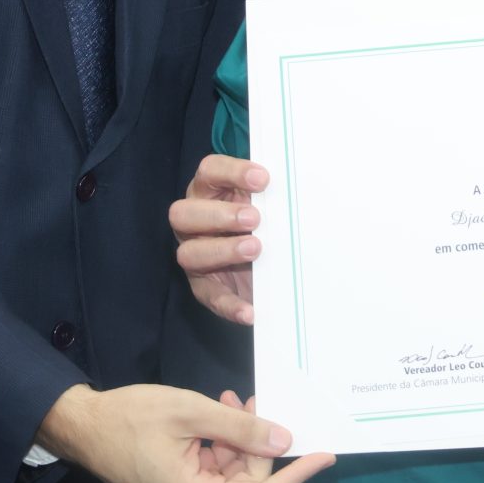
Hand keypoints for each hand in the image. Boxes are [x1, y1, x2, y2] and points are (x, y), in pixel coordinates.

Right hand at [35, 383, 331, 482]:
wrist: (83, 427)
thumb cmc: (131, 417)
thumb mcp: (191, 413)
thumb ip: (240, 428)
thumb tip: (283, 441)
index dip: (296, 475)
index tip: (326, 455)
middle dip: (256, 443)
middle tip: (248, 401)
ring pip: (231, 478)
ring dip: (237, 442)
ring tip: (227, 402)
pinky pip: (213, 477)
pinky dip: (220, 449)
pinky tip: (214, 419)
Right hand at [173, 154, 270, 323]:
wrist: (268, 263)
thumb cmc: (266, 221)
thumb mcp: (268, 205)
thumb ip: (273, 196)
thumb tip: (300, 185)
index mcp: (209, 191)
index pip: (209, 171)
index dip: (232, 172)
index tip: (263, 180)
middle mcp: (194, 221)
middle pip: (184, 213)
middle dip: (220, 215)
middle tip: (254, 219)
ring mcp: (195, 254)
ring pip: (189, 253)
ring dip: (222, 251)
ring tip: (255, 249)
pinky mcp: (204, 286)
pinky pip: (210, 297)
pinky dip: (230, 305)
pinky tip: (251, 311)